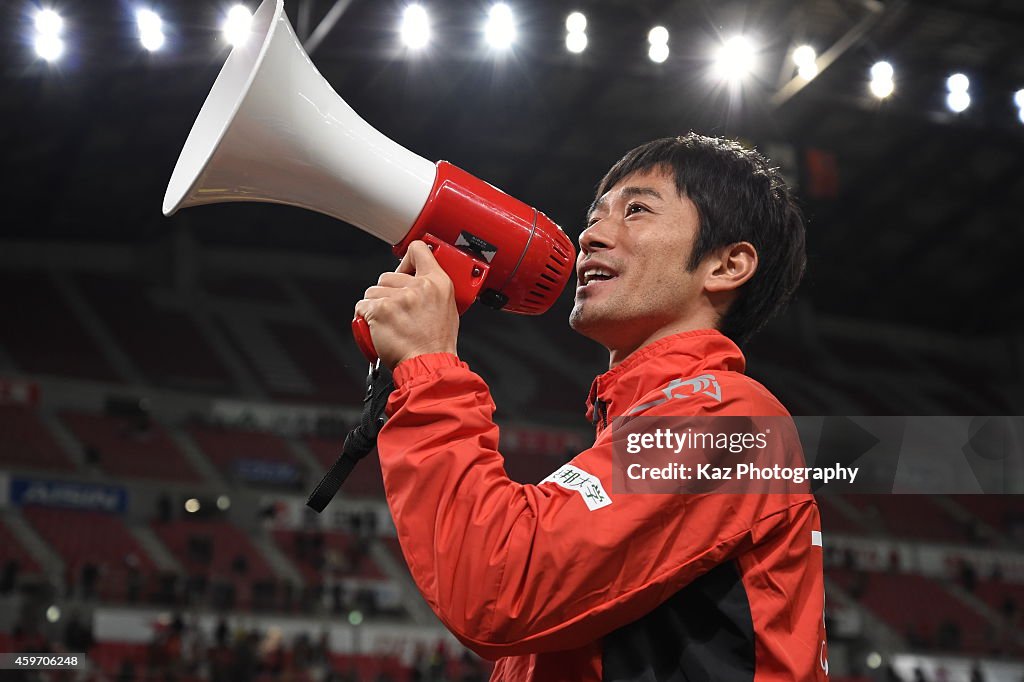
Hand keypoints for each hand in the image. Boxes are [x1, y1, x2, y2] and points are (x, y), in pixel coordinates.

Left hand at [355, 240, 459, 368]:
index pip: (419, 250)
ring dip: (374, 305)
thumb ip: (433, 290)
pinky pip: (362, 306)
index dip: (407, 259)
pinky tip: (376, 327)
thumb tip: (418, 280)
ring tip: (387, 322)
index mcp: (438, 283)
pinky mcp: (381, 310)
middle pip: (388, 275)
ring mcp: (399, 298)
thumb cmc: (437, 344)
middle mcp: (419, 287)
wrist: (429, 364)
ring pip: (372, 291)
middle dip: (387, 292)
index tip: (403, 267)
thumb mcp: (448, 309)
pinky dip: (364, 317)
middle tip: (396, 311)